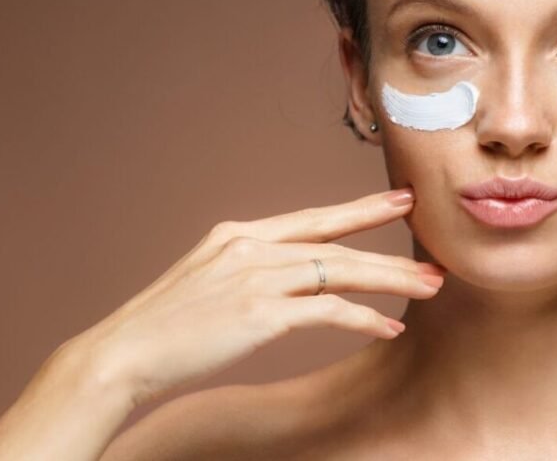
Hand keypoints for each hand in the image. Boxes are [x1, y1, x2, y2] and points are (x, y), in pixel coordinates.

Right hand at [64, 188, 443, 406]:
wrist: (122, 354)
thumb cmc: (164, 327)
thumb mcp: (208, 281)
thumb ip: (250, 271)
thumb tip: (289, 279)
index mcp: (239, 235)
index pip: (313, 218)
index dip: (360, 211)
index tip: (398, 201)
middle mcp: (251, 247)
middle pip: (337, 244)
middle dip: (390, 252)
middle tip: (435, 256)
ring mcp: (256, 277)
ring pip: (341, 272)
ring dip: (390, 281)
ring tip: (428, 287)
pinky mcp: (260, 312)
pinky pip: (328, 311)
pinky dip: (363, 318)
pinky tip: (388, 326)